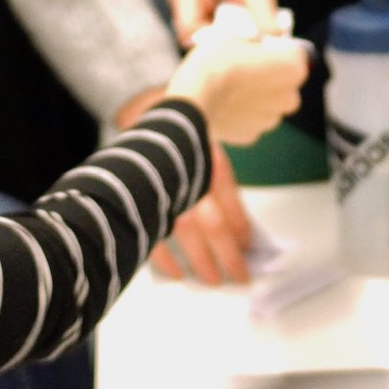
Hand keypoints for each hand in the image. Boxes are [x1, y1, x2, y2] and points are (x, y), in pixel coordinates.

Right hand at [120, 79, 291, 287]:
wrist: (135, 108)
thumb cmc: (177, 129)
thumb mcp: (205, 144)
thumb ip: (218, 181)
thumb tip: (242, 229)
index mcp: (203, 155)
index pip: (227, 196)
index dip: (242, 225)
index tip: (253, 247)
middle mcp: (184, 171)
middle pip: (210, 222)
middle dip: (228, 254)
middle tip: (241, 276)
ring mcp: (158, 186)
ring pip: (183, 232)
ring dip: (200, 260)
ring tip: (212, 280)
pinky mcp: (136, 197)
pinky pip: (150, 234)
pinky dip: (164, 258)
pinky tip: (176, 273)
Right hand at [165, 25, 307, 145]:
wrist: (193, 99)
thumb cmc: (216, 62)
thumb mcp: (236, 35)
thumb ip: (255, 41)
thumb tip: (257, 44)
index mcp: (292, 68)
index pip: (298, 55)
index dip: (280, 50)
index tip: (263, 48)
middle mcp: (289, 97)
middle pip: (287, 83)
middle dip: (272, 76)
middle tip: (246, 68)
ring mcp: (271, 120)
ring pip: (270, 105)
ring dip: (257, 97)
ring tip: (231, 88)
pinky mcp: (252, 135)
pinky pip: (251, 121)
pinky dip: (242, 114)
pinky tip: (224, 105)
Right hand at [167, 0, 284, 44]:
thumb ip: (264, 16)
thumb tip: (276, 38)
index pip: (189, 32)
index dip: (213, 47)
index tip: (243, 51)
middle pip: (196, 39)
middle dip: (223, 46)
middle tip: (253, 46)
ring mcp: (193, 5)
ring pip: (208, 39)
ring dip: (230, 42)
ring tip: (256, 36)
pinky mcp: (205, 10)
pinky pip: (216, 34)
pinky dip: (234, 36)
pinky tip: (253, 32)